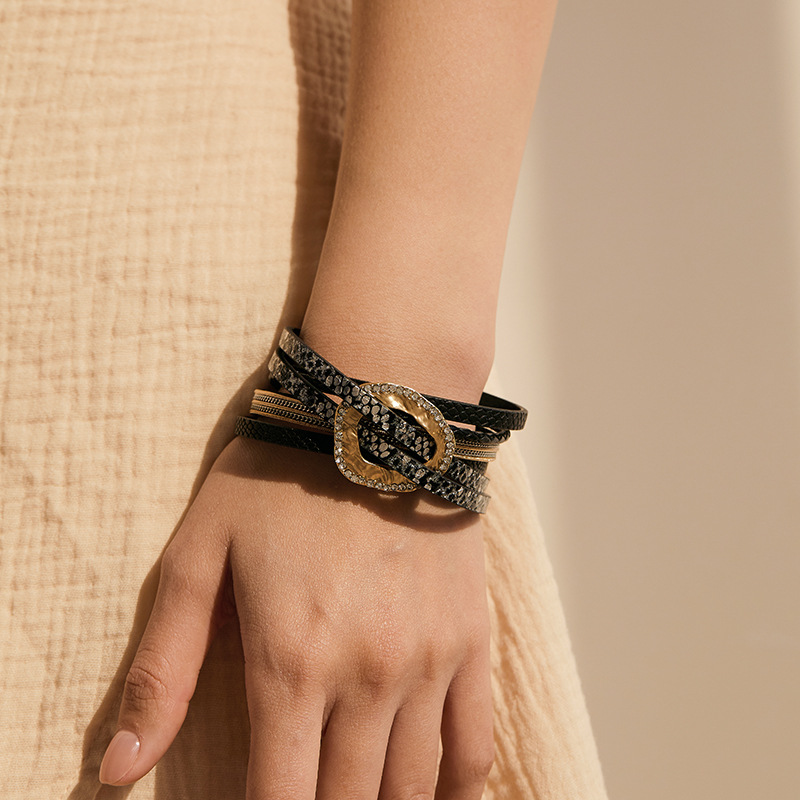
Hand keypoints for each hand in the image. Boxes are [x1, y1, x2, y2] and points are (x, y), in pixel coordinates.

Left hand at [99, 436, 494, 798]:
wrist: (378, 413)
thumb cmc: (280, 478)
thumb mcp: (200, 556)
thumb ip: (162, 668)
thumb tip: (119, 772)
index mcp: (290, 663)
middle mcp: (366, 677)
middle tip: (305, 791)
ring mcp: (427, 661)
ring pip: (410, 788)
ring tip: (357, 795)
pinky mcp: (470, 637)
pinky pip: (475, 743)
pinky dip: (458, 790)